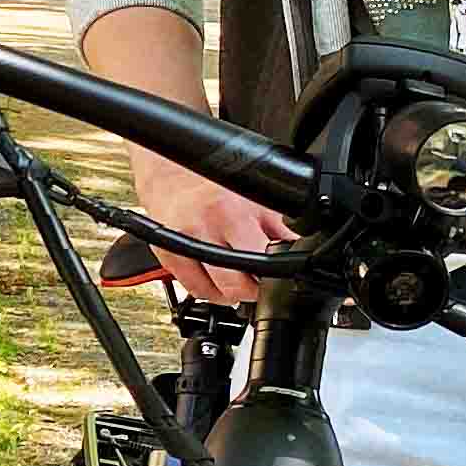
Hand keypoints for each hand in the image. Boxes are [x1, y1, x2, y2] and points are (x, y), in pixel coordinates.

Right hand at [130, 160, 291, 308]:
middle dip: (252, 289)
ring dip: (228, 294)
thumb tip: (299, 249)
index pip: (263, 262)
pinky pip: (192, 288)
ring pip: (213, 293)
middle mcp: (204, 230)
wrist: (168, 171)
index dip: (275, 275)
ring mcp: (183, 245)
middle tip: (256, 281)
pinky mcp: (167, 255)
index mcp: (232, 215)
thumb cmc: (211, 181)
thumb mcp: (254, 198)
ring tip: (236, 281)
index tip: (276, 274)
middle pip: (236, 286)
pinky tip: (215, 280)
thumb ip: (277, 226)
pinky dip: (207, 291)